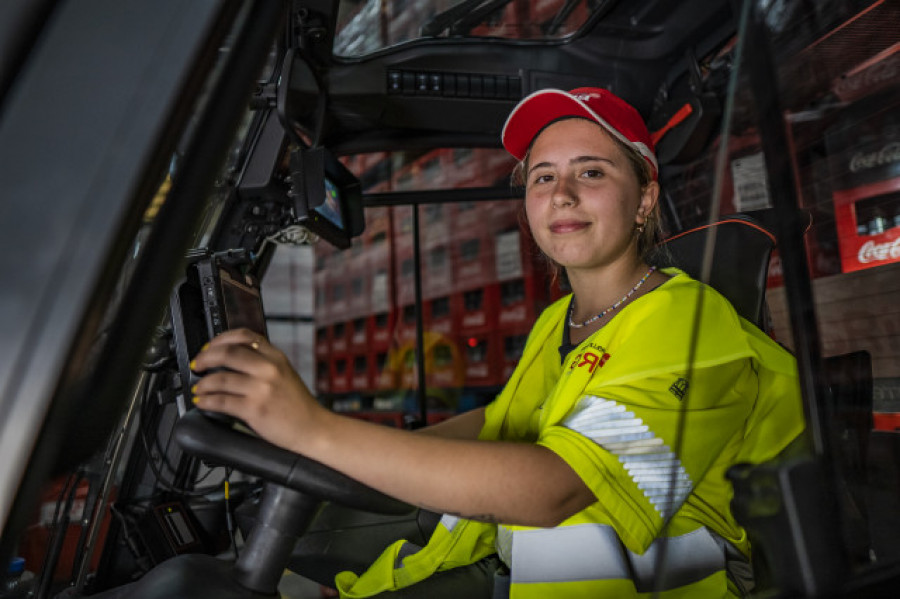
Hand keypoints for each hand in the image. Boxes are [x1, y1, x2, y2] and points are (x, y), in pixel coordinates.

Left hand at [190, 328, 323, 452]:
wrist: (312, 428)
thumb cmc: (298, 405)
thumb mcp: (285, 374)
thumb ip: (263, 363)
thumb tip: (231, 359)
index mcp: (276, 357)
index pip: (244, 336)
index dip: (220, 339)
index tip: (209, 347)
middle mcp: (269, 369)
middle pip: (227, 353)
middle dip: (205, 358)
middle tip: (197, 365)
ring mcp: (262, 389)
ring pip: (220, 378)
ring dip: (203, 383)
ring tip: (198, 388)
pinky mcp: (255, 409)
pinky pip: (222, 401)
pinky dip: (207, 401)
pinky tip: (202, 402)